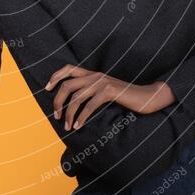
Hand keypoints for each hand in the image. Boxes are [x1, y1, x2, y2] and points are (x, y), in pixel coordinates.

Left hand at [45, 65, 175, 129]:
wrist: (148, 96)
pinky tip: (79, 126)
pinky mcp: (109, 91)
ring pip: (76, 97)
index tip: (47, 89)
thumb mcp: (106, 91)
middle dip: (57, 101)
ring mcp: (102, 82)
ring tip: (67, 126)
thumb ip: (92, 91)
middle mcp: (95, 75)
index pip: (68, 68)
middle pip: (67, 84)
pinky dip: (81, 117)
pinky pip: (89, 105)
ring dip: (69, 113)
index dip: (55, 77)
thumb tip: (74, 103)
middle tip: (56, 116)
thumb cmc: (126, 97)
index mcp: (93, 74)